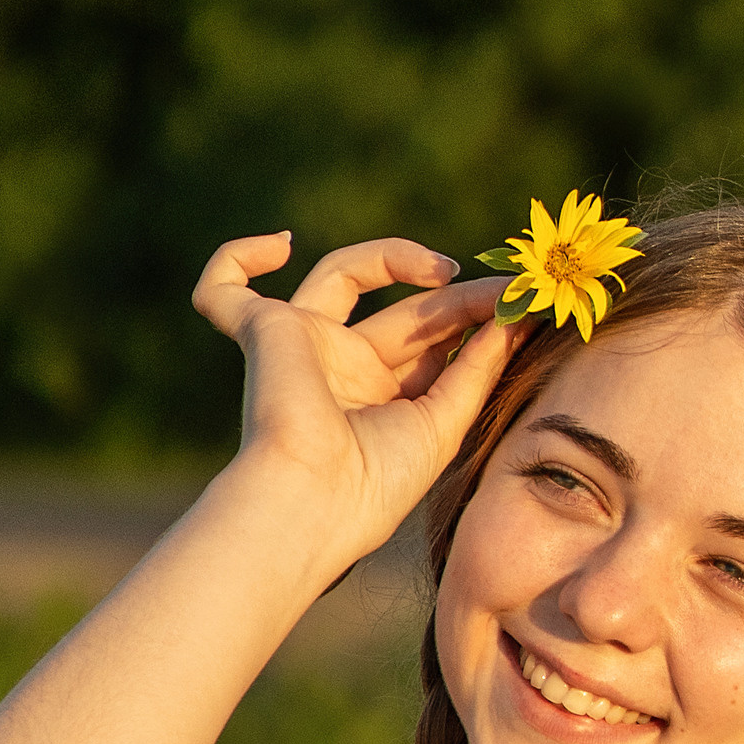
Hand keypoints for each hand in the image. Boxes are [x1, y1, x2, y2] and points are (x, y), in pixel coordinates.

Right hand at [192, 230, 530, 578]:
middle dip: (453, 300)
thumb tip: (514, 320)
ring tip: (448, 271)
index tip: (519, 307)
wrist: (313, 499)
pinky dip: (236, 257)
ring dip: (395, 257)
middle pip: (401, 311)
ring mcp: (301, 347)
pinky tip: (279, 243)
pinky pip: (224, 288)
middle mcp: (342, 371)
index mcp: (381, 400)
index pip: (428, 344)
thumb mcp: (443, 424)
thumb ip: (478, 369)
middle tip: (501, 293)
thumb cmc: (375, 484)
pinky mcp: (262, 332)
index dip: (471, 320)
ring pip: (340, 275)